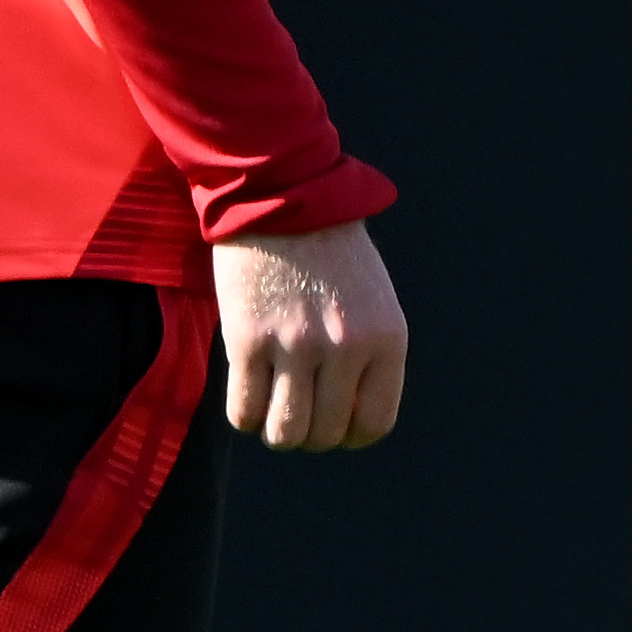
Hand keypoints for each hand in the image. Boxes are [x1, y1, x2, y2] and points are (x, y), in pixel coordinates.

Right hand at [212, 218, 408, 451]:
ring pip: (285, 433)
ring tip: (272, 407)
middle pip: (325, 435)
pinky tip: (248, 393)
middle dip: (310, 433)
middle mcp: (346, 347)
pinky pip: (244, 410)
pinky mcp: (247, 339)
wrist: (282, 196)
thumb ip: (368, 357)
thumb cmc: (330, 253)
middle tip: (298, 408)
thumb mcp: (373, 302)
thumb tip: (346, 420)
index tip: (334, 418)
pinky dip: (245, 414)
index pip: (375, 423)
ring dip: (276, 430)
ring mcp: (295, 345)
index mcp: (386, 338)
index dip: (351, 433)